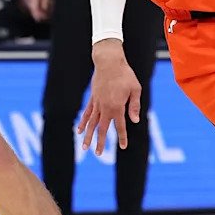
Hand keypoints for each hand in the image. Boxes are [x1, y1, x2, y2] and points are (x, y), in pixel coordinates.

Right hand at [77, 41, 140, 155]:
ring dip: (88, 136)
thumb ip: (135, 106)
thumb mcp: (135, 89)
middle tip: (98, 154)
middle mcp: (105, 107)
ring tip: (85, 148)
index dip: (122, 137)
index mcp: (117, 107)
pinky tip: (79, 130)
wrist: (109, 61)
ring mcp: (97, 103)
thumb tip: (135, 121)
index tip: (122, 146)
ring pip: (92, 123)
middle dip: (100, 142)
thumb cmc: (125, 74)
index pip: (120, 126)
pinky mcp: (92, 98)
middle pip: (102, 128)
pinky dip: (83, 122)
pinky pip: (87, 113)